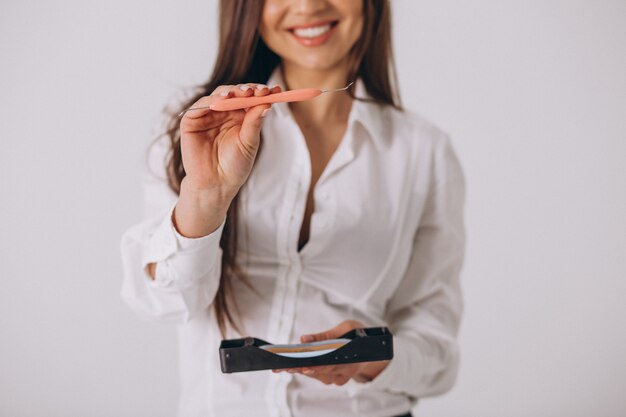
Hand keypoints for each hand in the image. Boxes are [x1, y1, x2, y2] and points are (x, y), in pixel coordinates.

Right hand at [179, 83, 280, 201]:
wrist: (216, 184)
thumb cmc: (234, 166)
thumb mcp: (249, 142)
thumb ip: (254, 122)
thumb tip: (267, 103)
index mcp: (239, 117)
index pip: (250, 99)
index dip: (261, 93)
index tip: (274, 90)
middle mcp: (223, 113)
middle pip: (235, 93)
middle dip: (247, 90)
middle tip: (259, 90)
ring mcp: (207, 115)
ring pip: (218, 95)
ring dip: (231, 92)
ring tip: (243, 92)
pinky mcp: (191, 121)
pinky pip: (200, 105)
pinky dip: (211, 100)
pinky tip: (223, 99)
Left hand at [272, 320, 389, 385]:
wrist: (373, 347)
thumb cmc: (359, 334)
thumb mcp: (346, 328)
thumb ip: (324, 336)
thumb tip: (303, 339)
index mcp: (349, 360)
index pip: (327, 365)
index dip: (312, 366)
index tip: (299, 367)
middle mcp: (344, 372)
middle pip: (319, 372)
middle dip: (301, 368)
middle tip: (283, 367)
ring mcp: (340, 378)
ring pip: (317, 375)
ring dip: (301, 370)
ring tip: (284, 366)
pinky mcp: (335, 378)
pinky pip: (319, 375)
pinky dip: (308, 369)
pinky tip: (296, 365)